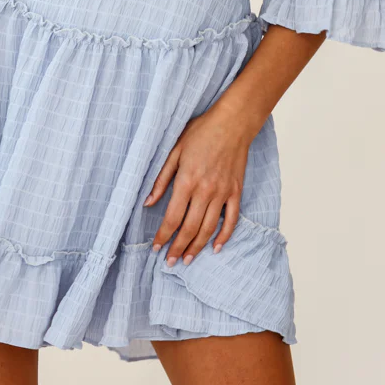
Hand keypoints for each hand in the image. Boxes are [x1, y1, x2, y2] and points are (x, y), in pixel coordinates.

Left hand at [143, 105, 251, 265]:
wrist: (233, 122)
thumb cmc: (201, 131)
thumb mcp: (175, 150)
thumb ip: (161, 178)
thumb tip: (148, 202)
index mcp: (187, 180)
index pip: (172, 217)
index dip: (163, 236)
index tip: (156, 247)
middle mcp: (205, 191)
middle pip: (189, 228)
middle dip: (178, 248)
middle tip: (170, 262)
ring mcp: (223, 193)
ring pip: (209, 228)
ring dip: (197, 247)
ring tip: (188, 259)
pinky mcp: (236, 191)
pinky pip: (231, 219)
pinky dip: (224, 236)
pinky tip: (216, 247)